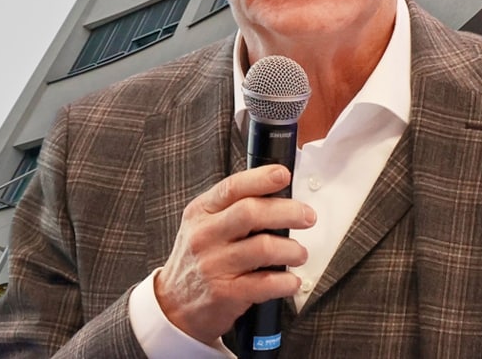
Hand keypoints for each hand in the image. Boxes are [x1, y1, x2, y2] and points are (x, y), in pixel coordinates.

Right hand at [154, 165, 316, 343]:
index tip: (284, 175)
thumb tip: (279, 192)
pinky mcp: (225, 293)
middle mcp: (205, 236)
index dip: (261, 179)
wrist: (173, 306)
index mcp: (201, 213)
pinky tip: (292, 281)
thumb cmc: (199, 259)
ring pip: (264, 247)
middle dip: (289, 211)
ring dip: (292, 250)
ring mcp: (214, 265)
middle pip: (251, 212)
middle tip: (308, 217)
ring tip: (300, 254)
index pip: (232, 188)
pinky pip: (265, 283)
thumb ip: (233, 208)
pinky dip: (286, 282)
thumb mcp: (204, 225)